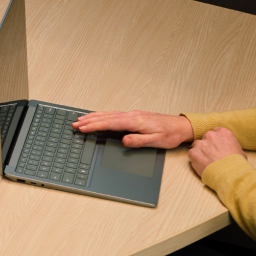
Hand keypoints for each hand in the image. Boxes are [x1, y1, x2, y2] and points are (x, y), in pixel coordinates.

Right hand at [72, 110, 193, 148]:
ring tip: (81, 119)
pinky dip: (102, 115)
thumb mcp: (155, 141)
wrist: (180, 126)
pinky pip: (113, 114)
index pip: (110, 123)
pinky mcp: (133, 116)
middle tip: (75, 123)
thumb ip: (138, 140)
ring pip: (108, 114)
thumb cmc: (169, 134)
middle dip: (89, 120)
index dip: (94, 125)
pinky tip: (98, 117)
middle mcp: (132, 116)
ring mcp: (132, 114)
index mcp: (135, 121)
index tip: (82, 128)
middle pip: (106, 117)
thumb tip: (124, 140)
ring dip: (93, 117)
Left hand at [189, 127, 245, 177]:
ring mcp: (201, 143)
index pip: (215, 132)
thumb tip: (230, 148)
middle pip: (205, 138)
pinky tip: (202, 165)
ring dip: (200, 152)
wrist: (230, 174)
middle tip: (212, 156)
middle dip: (208, 146)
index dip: (216, 140)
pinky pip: (191, 153)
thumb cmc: (237, 164)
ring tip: (207, 161)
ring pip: (197, 145)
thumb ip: (231, 145)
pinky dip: (195, 159)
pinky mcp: (193, 152)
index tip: (217, 147)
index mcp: (223, 132)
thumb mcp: (240, 151)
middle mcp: (211, 135)